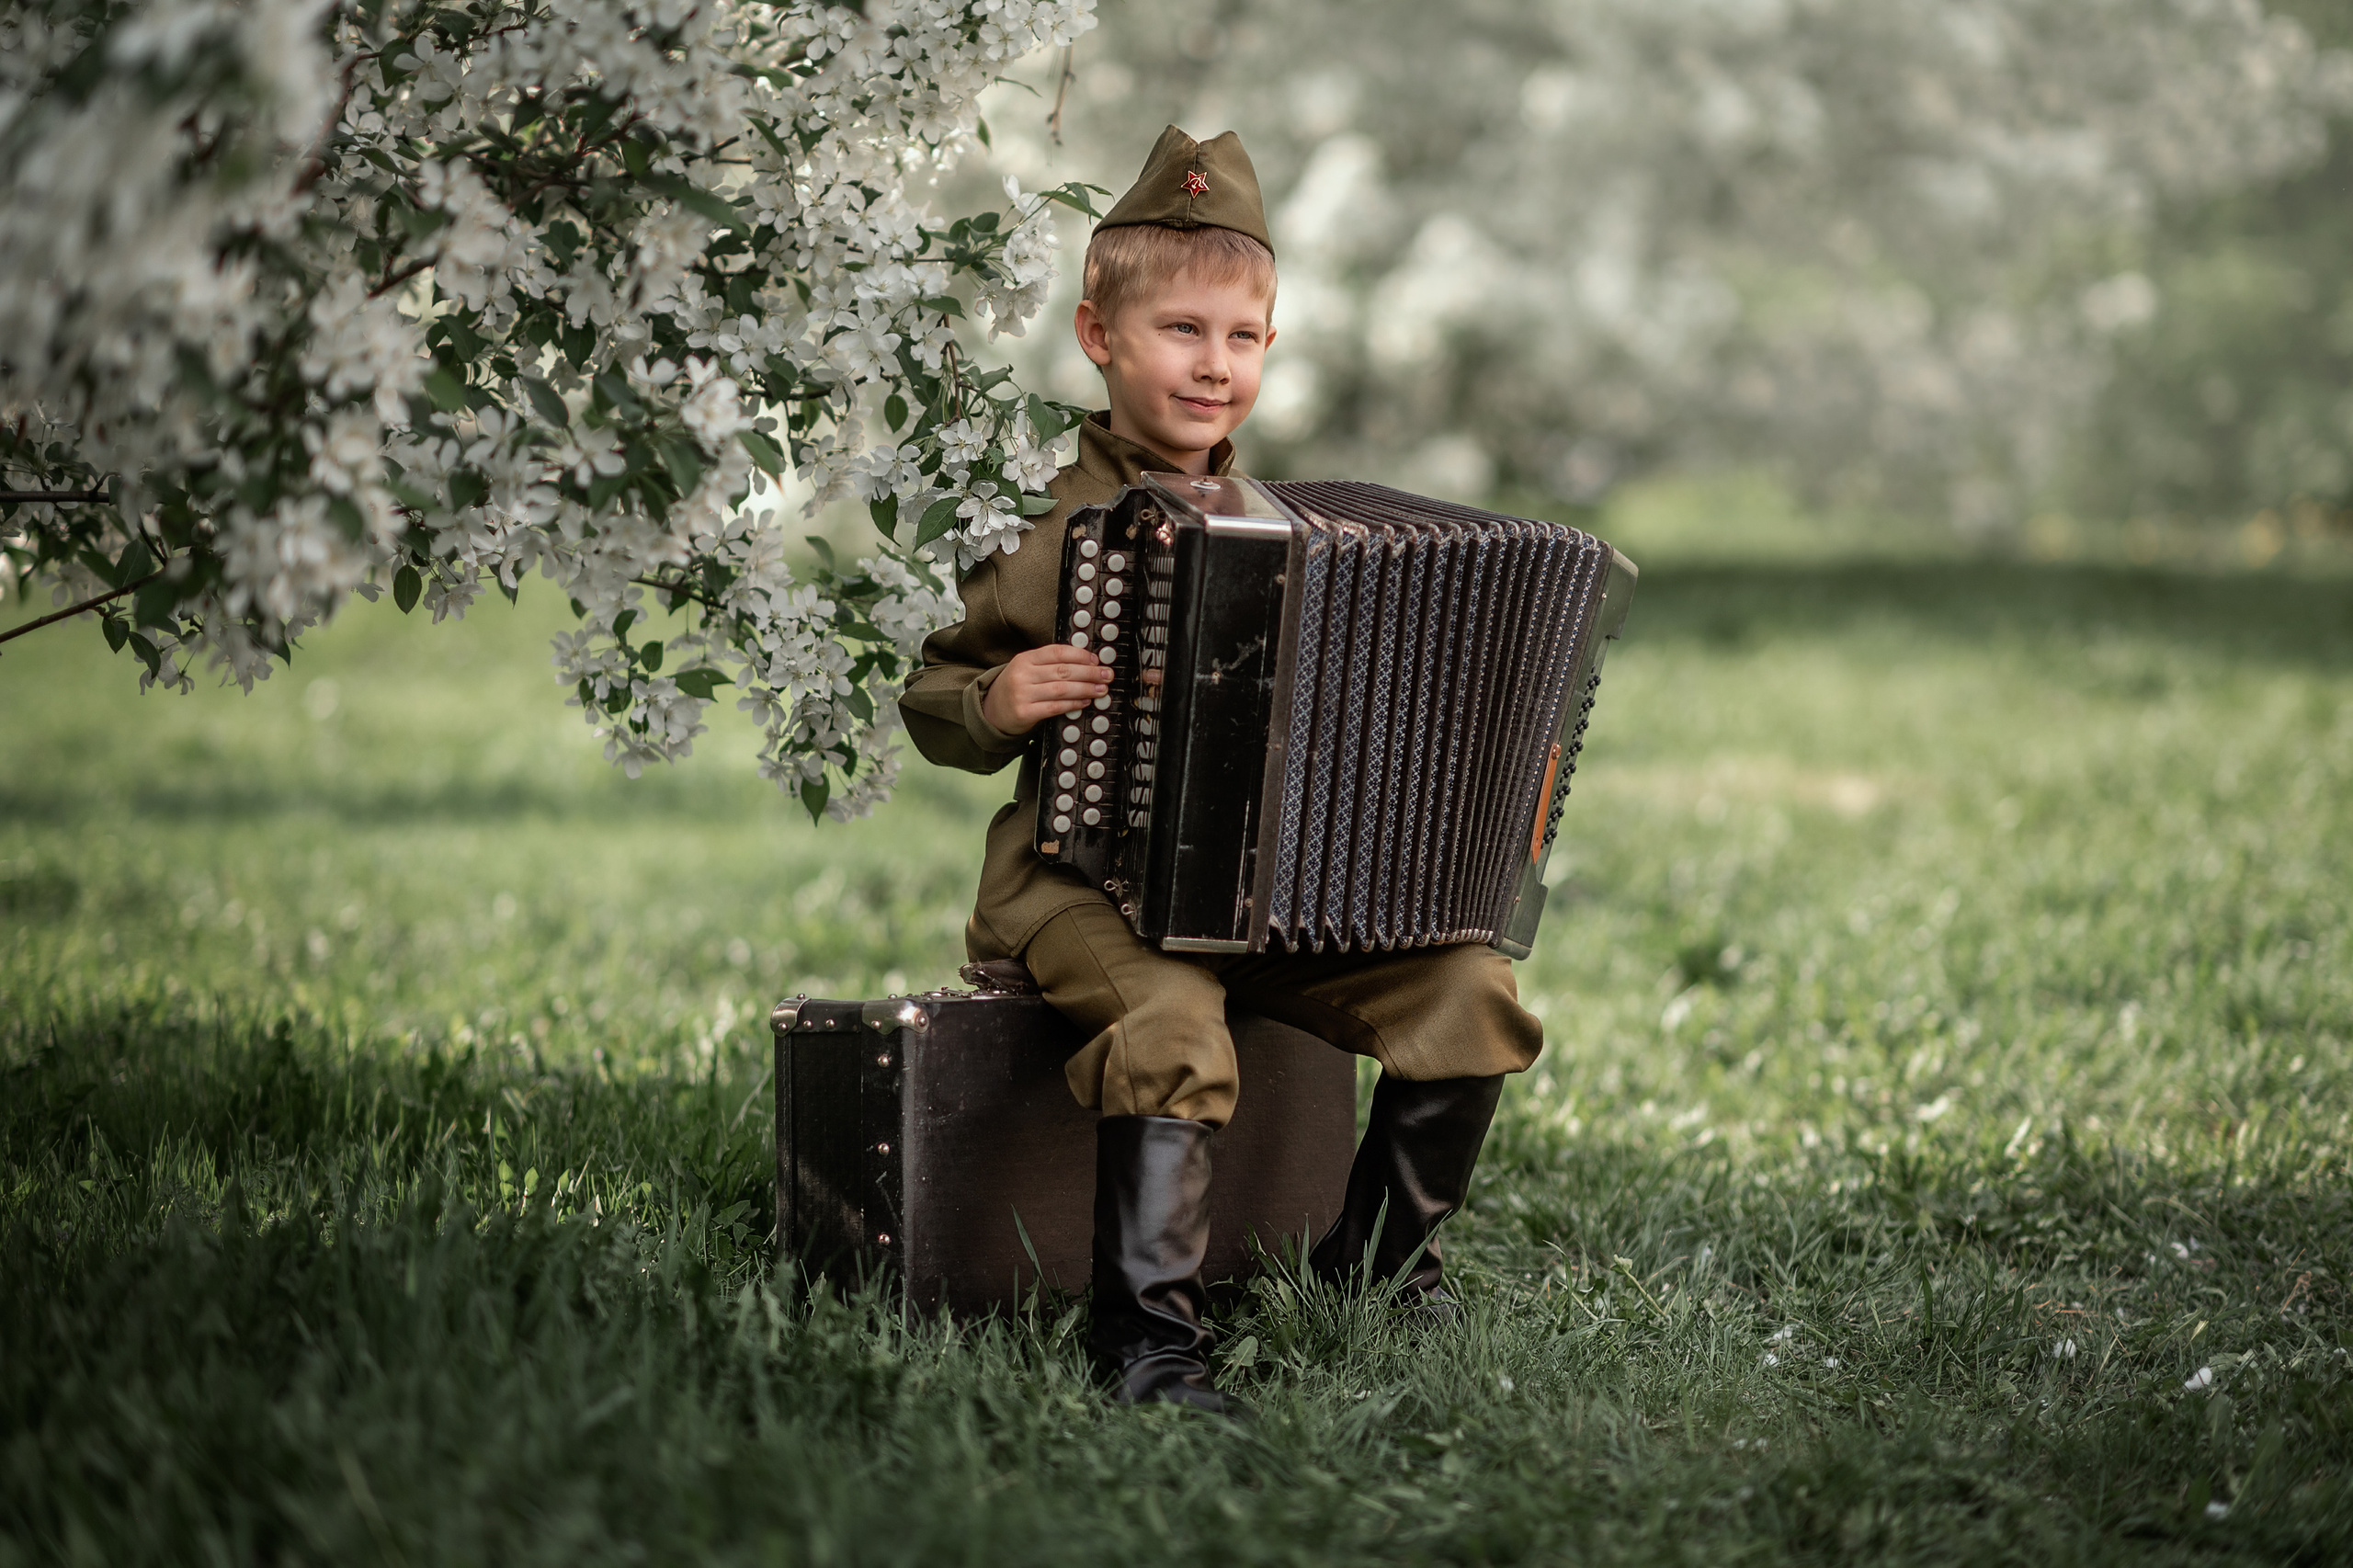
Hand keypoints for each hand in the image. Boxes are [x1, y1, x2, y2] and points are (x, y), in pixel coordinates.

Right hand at [981, 644, 1112, 733]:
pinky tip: (1085, 701)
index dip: (1080, 655)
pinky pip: (1055, 707)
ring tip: (1101, 689)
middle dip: (1090, 673)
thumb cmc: (1016, 688)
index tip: (1096, 660)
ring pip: (1061, 689)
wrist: (991, 711)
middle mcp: (1022, 674)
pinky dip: (1073, 704)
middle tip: (1106, 675)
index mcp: (1025, 659)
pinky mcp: (1025, 713)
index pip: (1057, 652)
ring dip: (1086, 689)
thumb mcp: (1027, 669)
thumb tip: (1085, 663)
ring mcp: (1022, 694)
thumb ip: (1049, 664)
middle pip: (1063, 671)